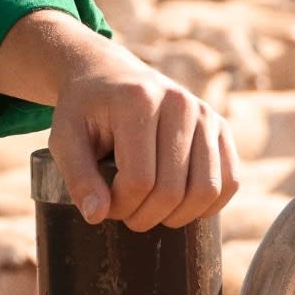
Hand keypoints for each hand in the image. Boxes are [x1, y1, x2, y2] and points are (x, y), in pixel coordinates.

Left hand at [0, 9, 239, 230]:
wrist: (108, 76)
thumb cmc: (85, 111)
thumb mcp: (64, 138)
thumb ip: (77, 176)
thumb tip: (96, 215)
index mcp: (138, 101)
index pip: (139, 180)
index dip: (121, 206)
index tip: (104, 206)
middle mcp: (179, 103)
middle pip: (173, 190)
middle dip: (145, 216)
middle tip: (125, 214)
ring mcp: (206, 114)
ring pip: (206, 190)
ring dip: (177, 217)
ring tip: (150, 211)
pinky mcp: (221, 127)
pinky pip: (229, 181)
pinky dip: (209, 205)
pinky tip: (181, 207)